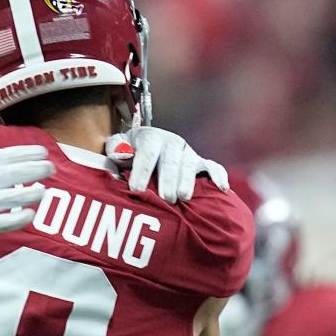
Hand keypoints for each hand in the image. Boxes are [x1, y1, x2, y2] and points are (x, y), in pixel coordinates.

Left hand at [106, 126, 228, 202]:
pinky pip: (213, 167)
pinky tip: (220, 188)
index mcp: (150, 137)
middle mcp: (172, 142)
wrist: (145, 146)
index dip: (142, 170)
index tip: (136, 188)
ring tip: (183, 198)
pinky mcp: (200, 162)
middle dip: (168, 179)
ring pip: (190, 164)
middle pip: (171, 160)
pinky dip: (218, 175)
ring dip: (187, 181)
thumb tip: (121, 155)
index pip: (147, 152)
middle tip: (165, 198)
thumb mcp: (118, 146)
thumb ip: (115, 148)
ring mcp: (188, 152)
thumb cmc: (129, 152)